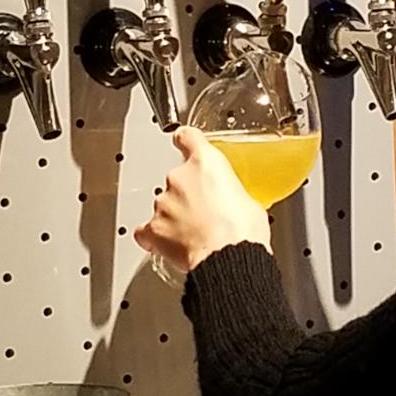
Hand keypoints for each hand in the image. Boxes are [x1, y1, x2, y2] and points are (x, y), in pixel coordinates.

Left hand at [135, 126, 269, 275]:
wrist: (229, 258)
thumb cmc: (243, 231)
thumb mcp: (249, 201)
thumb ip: (232, 193)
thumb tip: (232, 204)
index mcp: (205, 163)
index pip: (186, 137)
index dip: (185, 141)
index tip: (183, 142)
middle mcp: (179, 177)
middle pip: (177, 178)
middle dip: (188, 194)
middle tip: (205, 212)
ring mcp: (163, 203)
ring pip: (163, 204)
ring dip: (174, 216)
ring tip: (194, 234)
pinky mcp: (154, 228)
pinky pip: (146, 230)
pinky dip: (154, 236)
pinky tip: (166, 243)